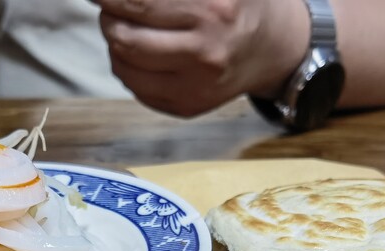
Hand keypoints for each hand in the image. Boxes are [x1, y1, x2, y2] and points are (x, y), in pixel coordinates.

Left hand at [98, 0, 309, 116]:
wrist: (275, 48)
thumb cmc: (240, 3)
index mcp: (213, 9)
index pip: (138, 2)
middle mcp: (205, 51)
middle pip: (124, 36)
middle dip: (109, 17)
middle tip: (113, 6)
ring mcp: (196, 86)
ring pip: (123, 65)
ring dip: (115, 42)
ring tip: (127, 26)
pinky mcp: (188, 107)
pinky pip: (135, 88)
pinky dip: (127, 66)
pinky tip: (141, 52)